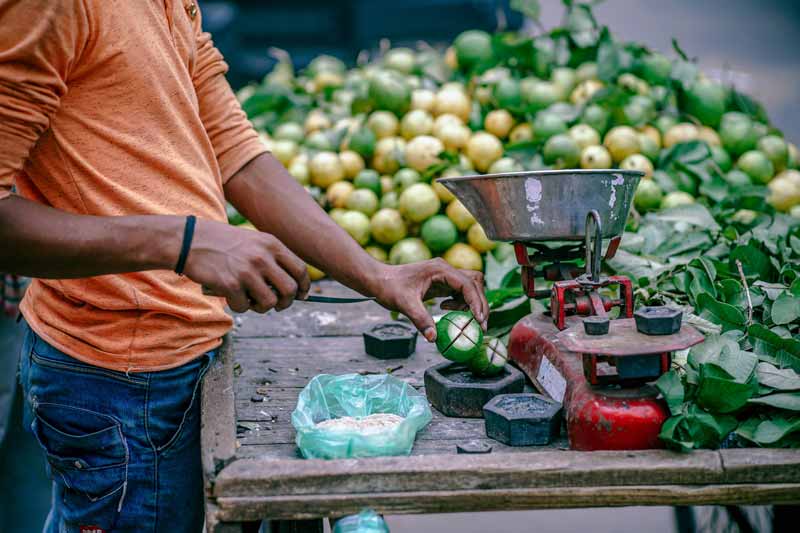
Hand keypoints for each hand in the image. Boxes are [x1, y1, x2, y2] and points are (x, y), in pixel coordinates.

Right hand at [184, 219, 309, 312]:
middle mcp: (263, 257)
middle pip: (290, 290)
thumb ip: (272, 259)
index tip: (301, 295)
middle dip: (286, 302)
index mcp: (271, 244)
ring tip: (252, 301)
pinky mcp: (230, 284)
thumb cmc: (222, 243)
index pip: (300, 269)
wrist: (190, 241)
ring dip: (262, 307)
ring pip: (270, 303)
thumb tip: (292, 286)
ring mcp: (247, 271)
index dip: (304, 286)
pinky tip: (232, 297)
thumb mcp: (253, 242)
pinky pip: (245, 307)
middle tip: (277, 304)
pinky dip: (240, 306)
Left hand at [369, 259, 488, 341]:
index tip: (479, 320)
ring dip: (471, 303)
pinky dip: (460, 302)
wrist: (377, 280)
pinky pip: (459, 291)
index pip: (468, 284)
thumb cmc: (389, 287)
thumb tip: (433, 338)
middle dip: (479, 303)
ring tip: (461, 318)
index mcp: (440, 270)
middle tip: (480, 325)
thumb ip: (420, 319)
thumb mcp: (404, 304)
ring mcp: (444, 275)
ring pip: (470, 286)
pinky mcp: (440, 282)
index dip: (476, 302)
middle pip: (475, 283)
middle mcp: (445, 270)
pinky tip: (445, 309)